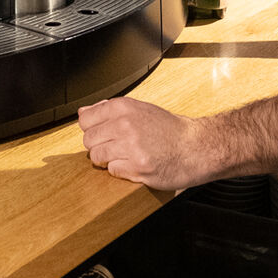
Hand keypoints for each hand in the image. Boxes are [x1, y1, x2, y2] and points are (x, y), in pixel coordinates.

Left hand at [79, 97, 216, 188]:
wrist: (194, 147)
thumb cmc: (169, 129)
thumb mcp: (140, 109)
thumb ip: (109, 110)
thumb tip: (83, 112)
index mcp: (124, 107)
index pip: (85, 119)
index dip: (90, 129)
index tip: (99, 132)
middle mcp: (125, 124)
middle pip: (88, 140)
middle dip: (97, 145)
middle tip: (113, 146)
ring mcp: (130, 146)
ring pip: (97, 156)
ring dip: (107, 159)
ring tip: (122, 156)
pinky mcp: (137, 167)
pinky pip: (112, 170)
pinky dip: (119, 170)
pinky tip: (132, 164)